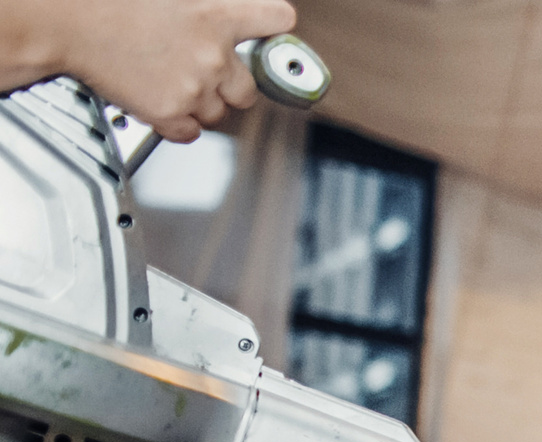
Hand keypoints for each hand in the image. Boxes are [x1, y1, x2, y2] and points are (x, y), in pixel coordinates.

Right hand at [58, 0, 295, 140]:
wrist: (68, 22)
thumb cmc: (111, 2)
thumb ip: (206, 6)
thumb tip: (223, 16)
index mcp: (217, 14)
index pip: (276, 20)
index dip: (273, 27)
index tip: (271, 34)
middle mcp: (213, 54)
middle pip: (249, 89)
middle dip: (228, 84)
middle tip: (200, 71)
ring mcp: (194, 87)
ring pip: (218, 112)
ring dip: (200, 102)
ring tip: (167, 79)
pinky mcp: (170, 112)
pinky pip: (191, 131)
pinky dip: (177, 122)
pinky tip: (157, 99)